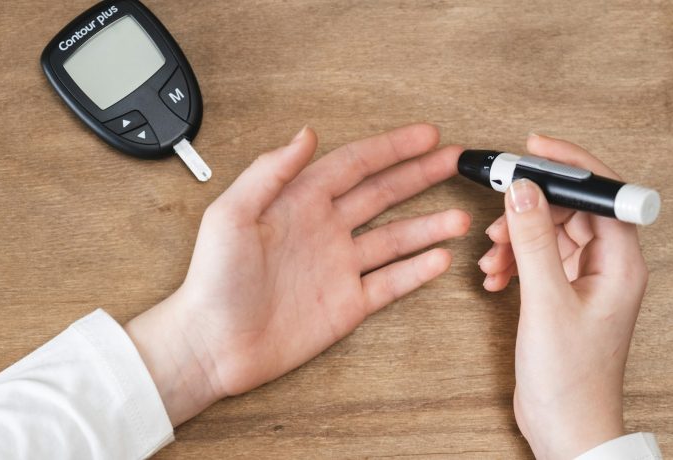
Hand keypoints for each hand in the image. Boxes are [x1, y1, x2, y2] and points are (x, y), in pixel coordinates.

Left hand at [126, 124, 469, 425]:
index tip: (424, 135)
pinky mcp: (346, 304)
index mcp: (299, 204)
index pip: (354, 165)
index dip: (391, 148)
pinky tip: (440, 258)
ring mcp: (339, 268)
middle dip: (419, 176)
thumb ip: (270, 172)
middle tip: (453, 161)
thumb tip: (305, 134)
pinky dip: (416, 271)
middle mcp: (325, 230)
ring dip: (428, 226)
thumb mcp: (232, 214)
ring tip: (460, 218)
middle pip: (382, 195)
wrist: (212, 344)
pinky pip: (390, 284)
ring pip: (394, 239)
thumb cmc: (213, 280)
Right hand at [478, 134, 647, 458]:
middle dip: (530, 207)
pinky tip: (494, 277)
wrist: (566, 428)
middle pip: (570, 209)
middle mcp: (608, 266)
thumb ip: (533, 241)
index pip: (603, 192)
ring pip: (549, 233)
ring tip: (492, 256)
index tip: (534, 148)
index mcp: (621, 262)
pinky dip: (514, 260)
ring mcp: (585, 280)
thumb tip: (521, 188)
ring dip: (516, 237)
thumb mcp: (545, 302)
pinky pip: (538, 258)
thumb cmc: (571, 378)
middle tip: (496, 206)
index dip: (570, 164)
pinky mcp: (564, 294)